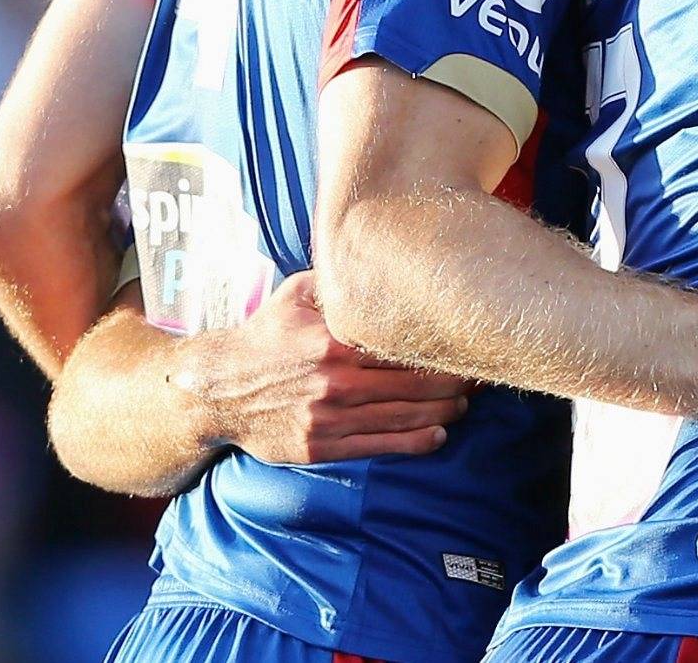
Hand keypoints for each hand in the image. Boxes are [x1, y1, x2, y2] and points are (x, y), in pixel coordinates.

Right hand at [176, 272, 471, 464]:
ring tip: (465, 404)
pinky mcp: (320, 447)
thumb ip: (342, 279)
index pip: (405, 347)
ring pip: (404, 418)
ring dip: (444, 413)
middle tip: (481, 376)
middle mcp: (334, 382)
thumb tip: (388, 251)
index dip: (445, 348)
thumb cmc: (265, 334)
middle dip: (455, 383)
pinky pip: (379, 446)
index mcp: (333, 341)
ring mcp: (328, 419)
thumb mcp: (298, 294)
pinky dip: (416, 442)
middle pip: (415, 385)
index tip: (472, 343)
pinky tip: (439, 434)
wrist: (216, 389)